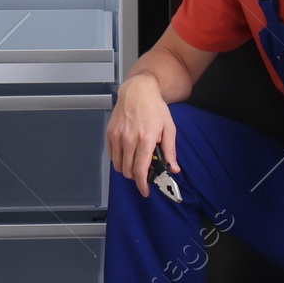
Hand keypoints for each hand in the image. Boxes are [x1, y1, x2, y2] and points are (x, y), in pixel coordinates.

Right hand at [106, 75, 178, 198]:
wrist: (138, 91)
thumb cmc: (154, 108)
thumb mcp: (168, 128)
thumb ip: (170, 151)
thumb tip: (173, 168)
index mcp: (145, 139)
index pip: (140, 170)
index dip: (142, 185)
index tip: (145, 190)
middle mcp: (129, 139)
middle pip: (128, 171)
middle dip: (136, 177)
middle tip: (144, 171)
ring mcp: (117, 136)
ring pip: (118, 166)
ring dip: (127, 169)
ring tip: (136, 161)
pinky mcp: (110, 134)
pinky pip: (112, 155)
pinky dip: (119, 159)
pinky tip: (128, 153)